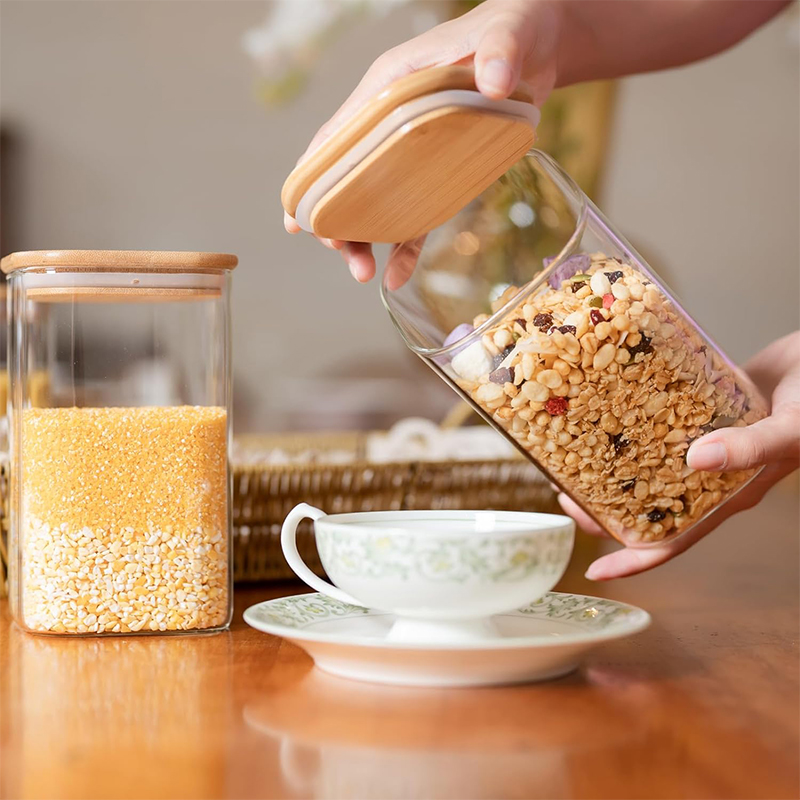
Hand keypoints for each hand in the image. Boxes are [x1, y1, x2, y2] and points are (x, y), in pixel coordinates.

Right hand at [284, 0, 562, 281]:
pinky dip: (405, 246)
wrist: (538, 50)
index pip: (337, 135)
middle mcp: (391, 124)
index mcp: (390, 88)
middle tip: (348, 258)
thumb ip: (499, 53)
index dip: (312, 176)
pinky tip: (398, 276)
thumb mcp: (507, 35)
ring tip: (363, 275)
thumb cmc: (513, 30)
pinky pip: (415, 215)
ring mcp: (413, 153)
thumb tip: (495, 81)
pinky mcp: (439, 174)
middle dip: (337, 220)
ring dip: (364, 239)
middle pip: (348, 177)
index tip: (297, 216)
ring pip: (375, 202)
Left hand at [563, 331, 799, 579]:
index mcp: (727, 494)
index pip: (674, 540)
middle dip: (605, 509)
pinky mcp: (697, 413)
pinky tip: (602, 412)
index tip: (595, 572)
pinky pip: (656, 426)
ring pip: (646, 467)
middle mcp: (708, 476)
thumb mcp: (792, 428)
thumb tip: (696, 461)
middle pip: (647, 506)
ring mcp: (701, 444)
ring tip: (573, 456)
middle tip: (564, 493)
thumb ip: (751, 447)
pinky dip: (630, 425)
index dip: (634, 560)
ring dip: (610, 467)